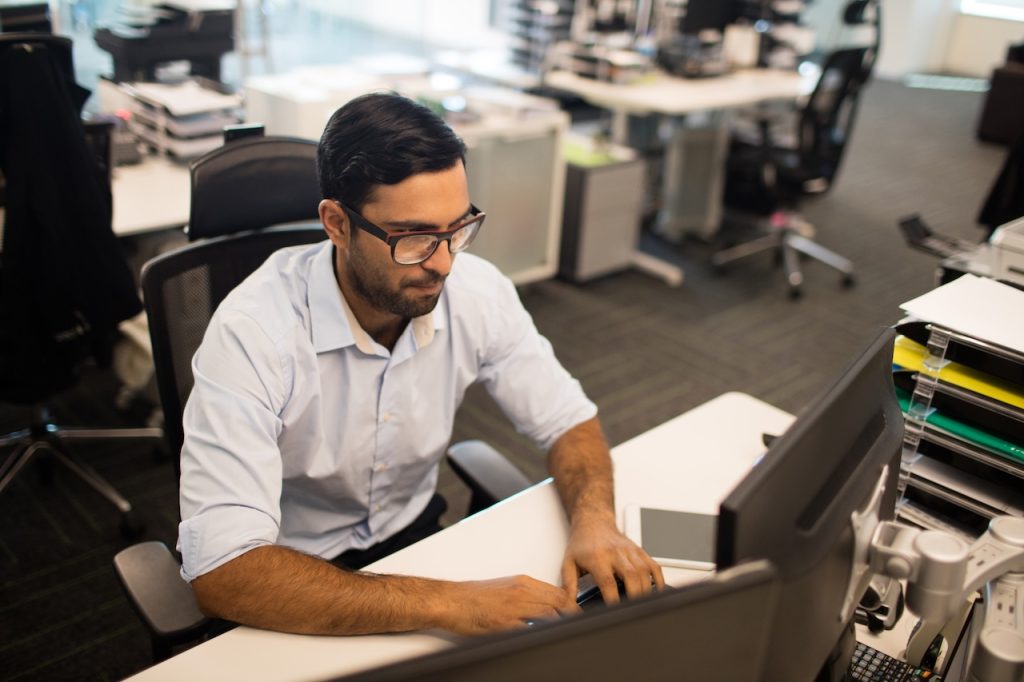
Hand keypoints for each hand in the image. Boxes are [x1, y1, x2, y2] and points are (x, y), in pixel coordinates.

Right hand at [435, 575, 578, 634]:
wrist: (452, 600)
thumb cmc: (474, 596)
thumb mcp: (504, 588)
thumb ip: (525, 594)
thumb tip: (543, 605)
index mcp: (522, 582)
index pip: (557, 591)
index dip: (572, 603)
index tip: (578, 613)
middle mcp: (521, 592)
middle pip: (558, 602)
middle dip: (573, 614)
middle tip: (582, 625)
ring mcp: (514, 608)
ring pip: (549, 613)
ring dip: (562, 623)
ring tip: (570, 633)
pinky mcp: (504, 623)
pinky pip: (530, 629)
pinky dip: (542, 634)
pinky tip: (547, 639)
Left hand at [561, 515, 664, 604]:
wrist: (593, 522)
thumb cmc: (582, 543)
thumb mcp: (569, 563)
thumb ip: (569, 586)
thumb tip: (569, 606)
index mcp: (597, 557)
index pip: (608, 581)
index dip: (613, 600)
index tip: (613, 613)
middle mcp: (615, 552)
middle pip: (631, 576)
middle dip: (635, 597)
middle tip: (633, 612)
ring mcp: (629, 551)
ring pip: (645, 572)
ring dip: (646, 591)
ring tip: (642, 606)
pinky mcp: (639, 550)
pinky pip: (654, 566)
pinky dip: (658, 581)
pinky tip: (656, 592)